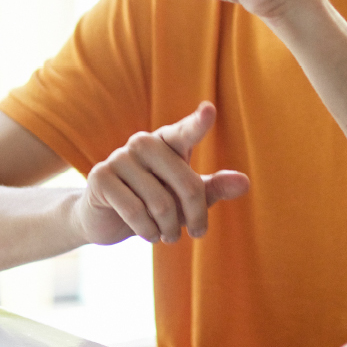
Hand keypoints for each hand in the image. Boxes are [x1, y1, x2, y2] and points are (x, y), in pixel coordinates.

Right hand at [71, 101, 249, 244]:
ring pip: (161, 203)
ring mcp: (119, 157)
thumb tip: (245, 183)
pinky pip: (135, 211)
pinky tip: (149, 235)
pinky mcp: (101, 177)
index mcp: (168, 141)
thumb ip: (215, 187)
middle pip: (186, 184)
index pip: (186, 131)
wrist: (106, 219)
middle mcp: (143, 142)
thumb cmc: (155, 203)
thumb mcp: (188, 197)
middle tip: (196, 233)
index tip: (210, 110)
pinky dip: (148, 231)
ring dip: (169, 229)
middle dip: (195, 215)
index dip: (198, 122)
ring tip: (169, 236)